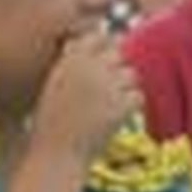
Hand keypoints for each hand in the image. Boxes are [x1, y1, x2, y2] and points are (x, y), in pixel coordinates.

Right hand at [33, 31, 140, 164]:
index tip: (102, 69)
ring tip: (109, 108)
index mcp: (70, 58)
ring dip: (125, 89)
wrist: (56, 155)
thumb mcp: (54, 83)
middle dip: (117, 71)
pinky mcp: (120, 105)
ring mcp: (106, 85)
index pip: (100, 36)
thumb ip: (75, 61)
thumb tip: (104, 39)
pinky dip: (131, 108)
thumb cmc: (52, 123)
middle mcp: (88, 66)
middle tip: (108, 93)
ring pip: (132, 75)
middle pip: (120, 54)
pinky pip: (138, 97)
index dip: (105, 50)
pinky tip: (116, 120)